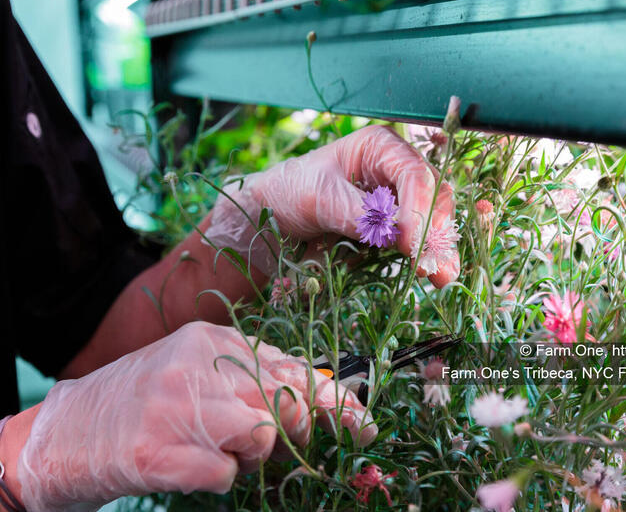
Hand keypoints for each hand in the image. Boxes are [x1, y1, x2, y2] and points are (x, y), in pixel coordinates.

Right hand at [16, 322, 375, 510]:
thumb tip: (312, 393)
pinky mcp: (165, 455)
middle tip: (261, 439)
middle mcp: (200, 367)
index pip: (290, 367)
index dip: (333, 397)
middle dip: (288, 429)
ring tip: (206, 445)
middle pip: (284, 403)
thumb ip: (249, 375)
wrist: (67, 433)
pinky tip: (181, 464)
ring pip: (261, 438)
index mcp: (211, 341)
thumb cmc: (141, 400)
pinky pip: (225, 475)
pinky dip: (213, 478)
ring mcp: (182, 409)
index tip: (363, 420)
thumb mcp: (195, 369)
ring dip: (245, 454)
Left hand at [205, 125, 458, 286]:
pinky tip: (437, 276)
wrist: (270, 220)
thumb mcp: (319, 197)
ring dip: (439, 248)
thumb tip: (394, 232)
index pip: (413, 174)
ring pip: (434, 220)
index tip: (411, 243)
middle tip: (432, 264)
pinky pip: (419, 240)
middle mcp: (396, 170)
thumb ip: (357, 212)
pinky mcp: (395, 228)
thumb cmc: (290, 193)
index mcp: (380, 147)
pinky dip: (427, 257)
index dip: (418, 209)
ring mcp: (399, 200)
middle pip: (433, 196)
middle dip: (436, 230)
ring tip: (442, 276)